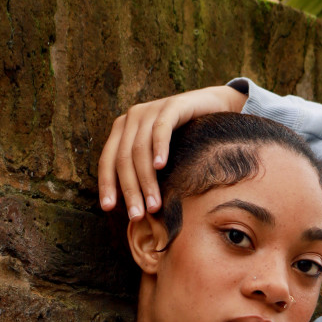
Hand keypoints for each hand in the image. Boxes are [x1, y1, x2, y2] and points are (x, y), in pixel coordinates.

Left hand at [98, 84, 246, 221]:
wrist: (214, 109)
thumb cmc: (185, 141)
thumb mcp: (158, 158)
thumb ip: (142, 174)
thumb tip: (131, 210)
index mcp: (122, 130)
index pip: (108, 160)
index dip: (107, 185)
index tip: (109, 209)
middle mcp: (132, 118)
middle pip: (123, 159)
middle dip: (130, 191)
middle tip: (137, 216)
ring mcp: (151, 110)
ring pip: (140, 150)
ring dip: (146, 181)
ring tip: (154, 206)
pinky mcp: (172, 105)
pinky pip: (161, 129)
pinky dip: (159, 148)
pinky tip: (161, 167)